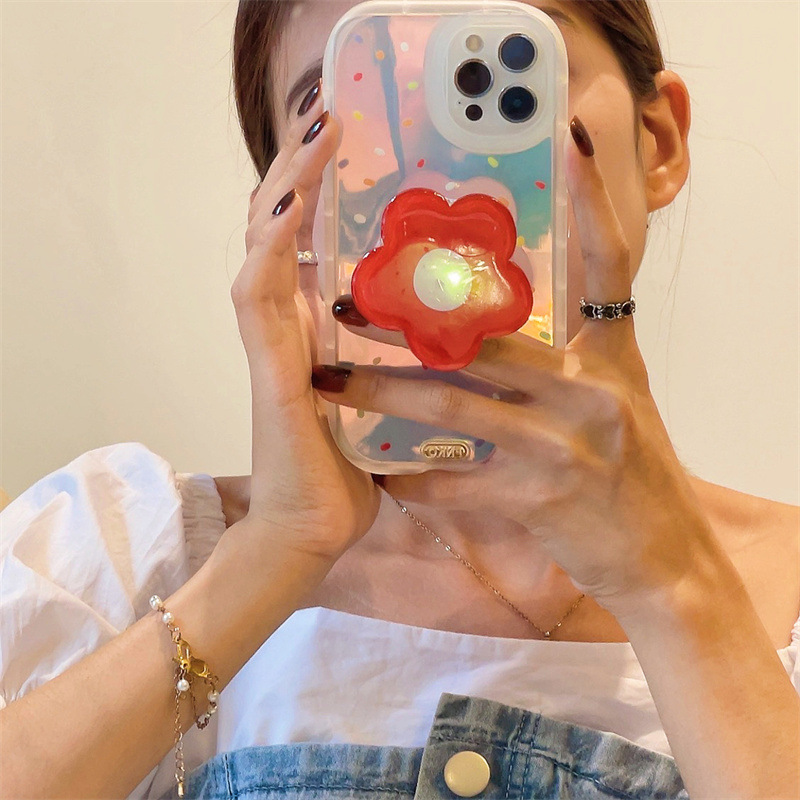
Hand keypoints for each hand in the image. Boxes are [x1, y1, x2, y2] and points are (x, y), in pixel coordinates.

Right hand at [231, 90, 379, 561]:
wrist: (310, 534)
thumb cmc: (346, 476)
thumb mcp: (382, 405)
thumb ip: (398, 368)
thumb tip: (450, 345)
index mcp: (314, 330)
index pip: (308, 245)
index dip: (320, 193)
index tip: (348, 149)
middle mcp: (288, 326)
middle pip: (281, 230)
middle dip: (303, 172)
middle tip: (332, 119)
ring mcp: (272, 345)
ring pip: (263, 247)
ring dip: (286, 188)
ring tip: (313, 135)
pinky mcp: (269, 370)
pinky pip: (258, 296)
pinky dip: (271, 247)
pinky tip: (290, 207)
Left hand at [313, 122, 720, 613]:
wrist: (659, 557)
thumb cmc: (630, 474)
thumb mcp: (615, 401)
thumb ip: (566, 362)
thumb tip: (498, 331)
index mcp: (613, 356)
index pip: (609, 264)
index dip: (594, 202)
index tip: (572, 142)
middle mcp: (594, 387)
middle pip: (487, 338)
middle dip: (407, 324)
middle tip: (345, 306)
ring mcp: (568, 442)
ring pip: (456, 403)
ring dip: (385, 394)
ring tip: (331, 382)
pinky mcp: (543, 494)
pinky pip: (459, 479)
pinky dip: (417, 479)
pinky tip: (383, 477)